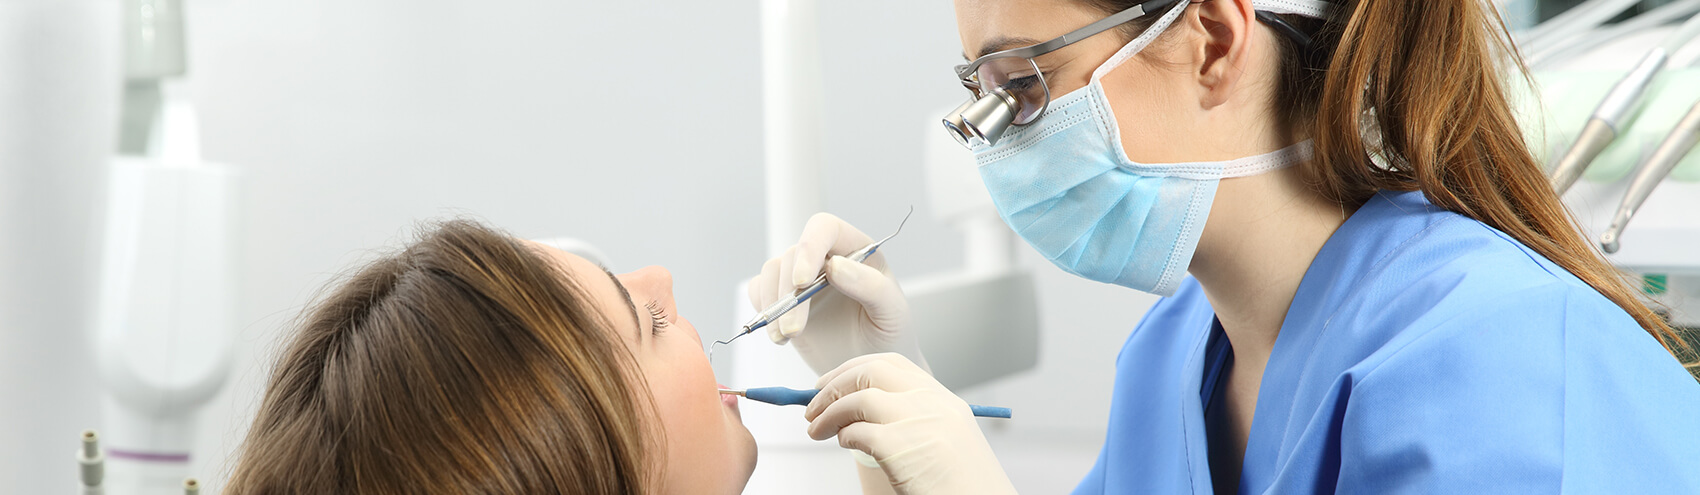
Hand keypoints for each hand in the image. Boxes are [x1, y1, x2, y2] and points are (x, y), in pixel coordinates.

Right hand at [749, 213, 926, 374]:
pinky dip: (763, 312)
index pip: (825, 228)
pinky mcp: (785, 301)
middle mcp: (827, 259)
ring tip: (788, 335)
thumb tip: (835, 266)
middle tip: (795, 330)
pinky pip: (760, 292)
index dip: (810, 247)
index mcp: (857, 251)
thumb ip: (871, 286)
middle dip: (789, 294)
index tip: (803, 281)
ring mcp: (803, 280)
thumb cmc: (889, 337)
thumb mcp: (892, 312)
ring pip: (773, 272)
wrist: (870, 370)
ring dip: (774, 305)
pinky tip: (781, 336)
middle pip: (793, 255)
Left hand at [805, 353, 1015, 494]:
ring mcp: (917, 422)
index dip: (852, 369)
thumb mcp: (944, 437)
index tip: (830, 382)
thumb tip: (856, 409)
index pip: (890, 364)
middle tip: (812, 405)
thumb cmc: (960, 483)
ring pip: (857, 398)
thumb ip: (911, 417)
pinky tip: (843, 444)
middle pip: (869, 372)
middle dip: (833, 386)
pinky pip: (856, 432)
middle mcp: (931, 403)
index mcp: (942, 398)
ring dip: (828, 413)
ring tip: (816, 429)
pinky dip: (842, 435)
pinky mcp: (900, 447)